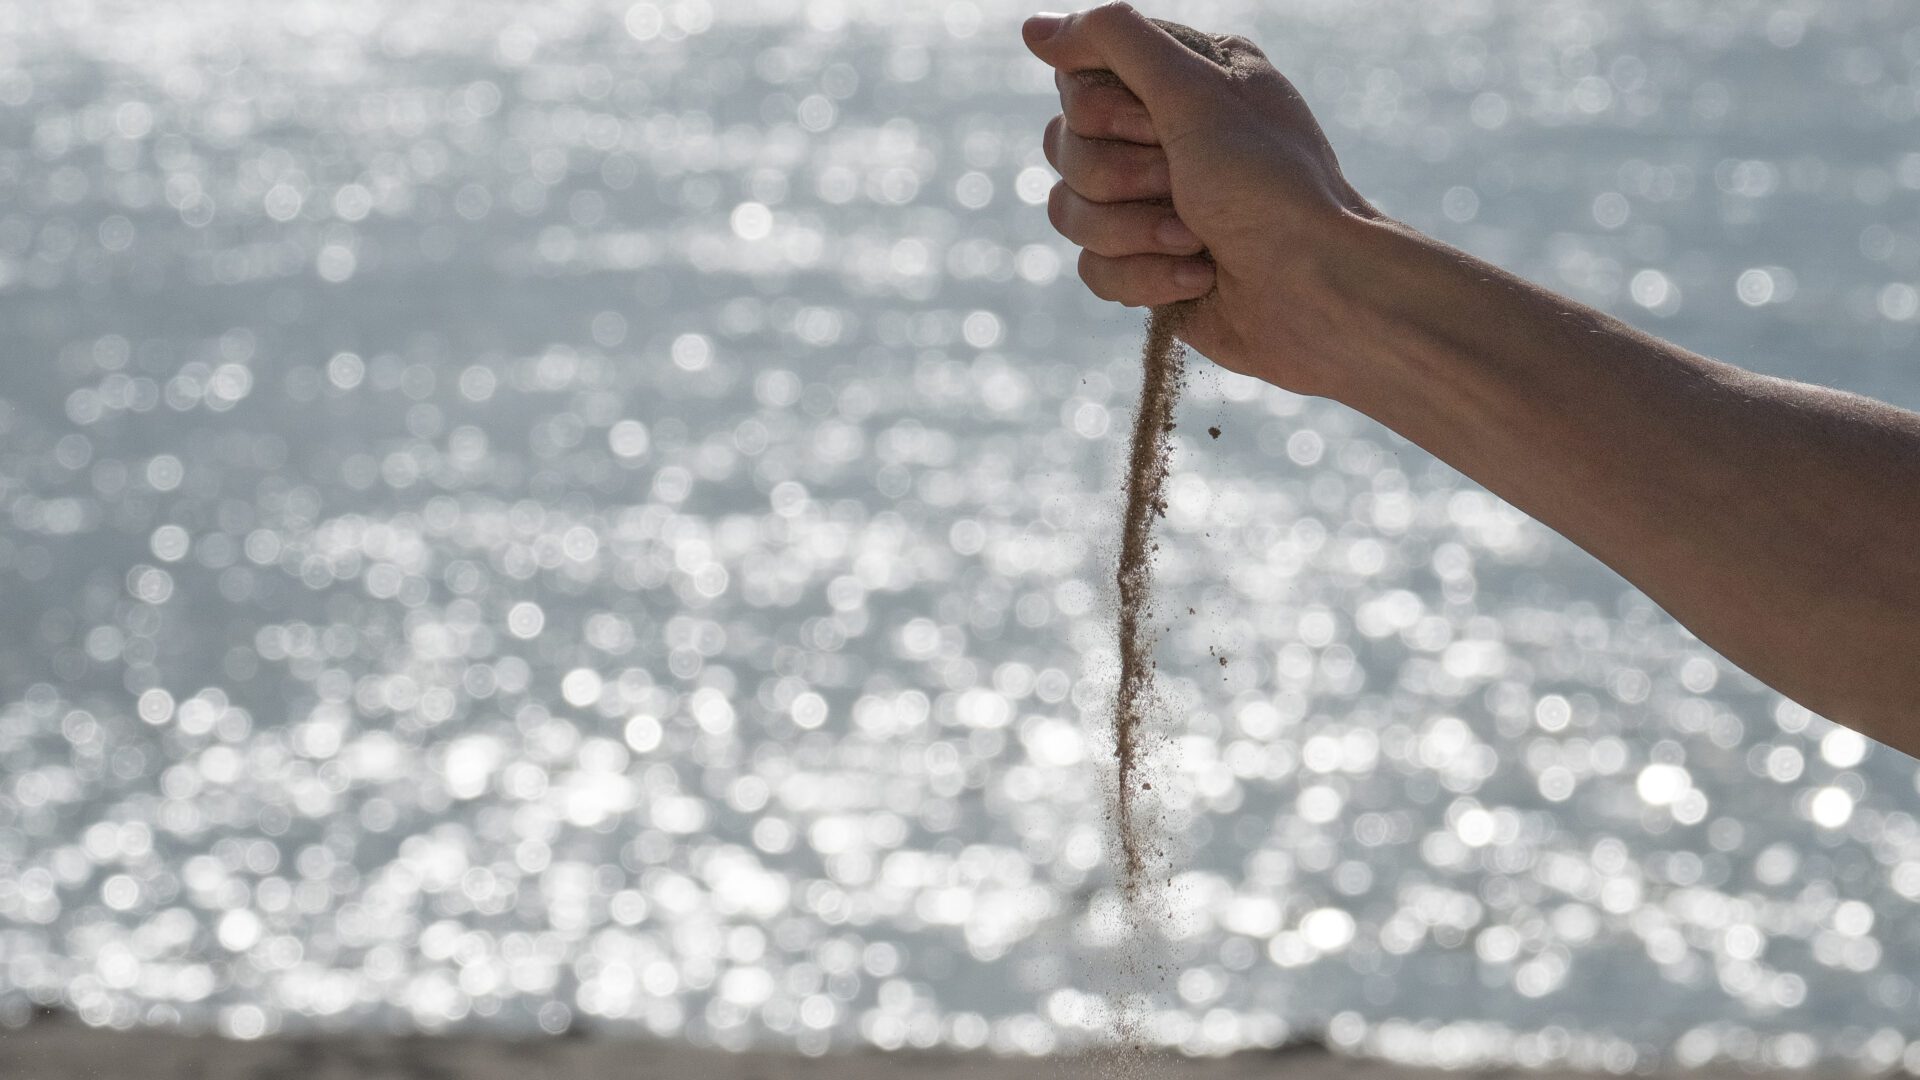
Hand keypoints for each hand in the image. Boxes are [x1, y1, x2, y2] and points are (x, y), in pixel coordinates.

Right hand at [1023, 4, 1375, 395]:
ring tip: (1195, 239)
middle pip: (1065, 147)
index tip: (1156, 127)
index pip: (1080, 81)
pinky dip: (1144, 278)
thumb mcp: (1196, 92)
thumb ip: (1115, 41)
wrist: (1314, 293)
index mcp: (1184, 80)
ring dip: (1133, 232)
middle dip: (1120, 178)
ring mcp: (1153, 205)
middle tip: (1181, 184)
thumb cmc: (1268, 186)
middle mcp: (1166, 136)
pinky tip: (1198, 277)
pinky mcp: (1147, 266)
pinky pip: (1093, 268)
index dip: (1103, 113)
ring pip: (1070, 212)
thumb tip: (1032, 29)